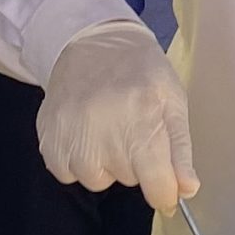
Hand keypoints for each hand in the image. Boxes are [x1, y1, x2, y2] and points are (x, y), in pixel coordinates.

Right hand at [38, 21, 195, 209]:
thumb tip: (187, 190)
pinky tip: (83, 132)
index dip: (165, 191)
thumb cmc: (141, 73)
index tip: (166, 185)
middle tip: (131, 126)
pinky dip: (78, 160)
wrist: (91, 44)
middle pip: (129, 181)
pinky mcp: (48, 142)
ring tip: (106, 127)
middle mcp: (104, 135)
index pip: (157, 186)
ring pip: (97, 180)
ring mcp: (72, 139)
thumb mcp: (173, 102)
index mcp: (143, 123)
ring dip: (105, 163)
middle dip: (135, 162)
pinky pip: (68, 174)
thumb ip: (181, 150)